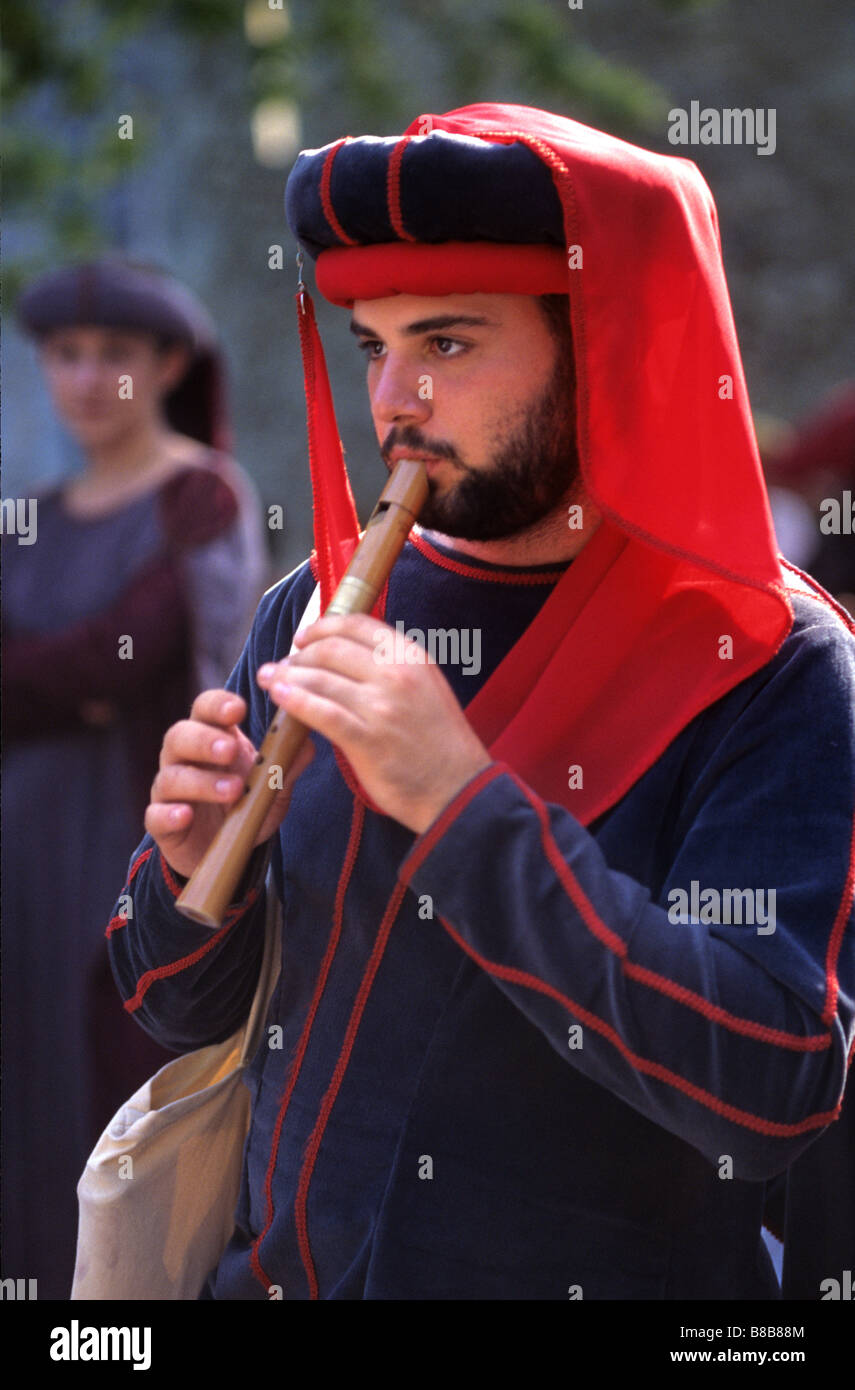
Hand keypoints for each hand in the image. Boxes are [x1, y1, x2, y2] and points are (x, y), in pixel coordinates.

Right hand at [145, 688, 314, 877]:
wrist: (225, 848)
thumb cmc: (246, 804)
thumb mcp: (272, 786)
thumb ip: (287, 765)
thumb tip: (307, 743)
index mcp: (211, 738)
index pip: (205, 709)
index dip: (218, 705)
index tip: (239, 709)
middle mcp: (183, 758)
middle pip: (179, 736)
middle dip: (204, 740)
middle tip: (230, 750)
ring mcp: (169, 790)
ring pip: (170, 776)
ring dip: (200, 782)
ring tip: (232, 790)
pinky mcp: (161, 822)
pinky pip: (156, 814)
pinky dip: (169, 814)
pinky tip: (186, 815)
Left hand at [257, 614, 492, 834]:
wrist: (459, 789)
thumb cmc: (440, 744)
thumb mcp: (427, 688)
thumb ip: (393, 669)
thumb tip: (347, 657)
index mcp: (412, 657)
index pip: (357, 625)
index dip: (323, 627)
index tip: (303, 638)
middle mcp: (397, 674)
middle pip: (331, 649)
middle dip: (299, 655)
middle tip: (281, 665)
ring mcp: (381, 706)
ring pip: (320, 678)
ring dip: (288, 676)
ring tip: (270, 679)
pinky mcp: (366, 739)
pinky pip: (321, 712)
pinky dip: (295, 700)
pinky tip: (279, 697)